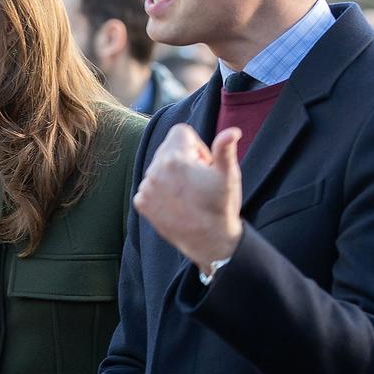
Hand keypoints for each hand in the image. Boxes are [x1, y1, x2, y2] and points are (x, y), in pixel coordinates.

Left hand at [133, 125, 242, 271]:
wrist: (210, 242)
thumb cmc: (221, 206)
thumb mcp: (228, 175)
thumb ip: (225, 149)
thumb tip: (232, 131)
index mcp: (175, 158)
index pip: (180, 132)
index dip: (196, 145)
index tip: (204, 164)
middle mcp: (155, 170)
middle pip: (168, 149)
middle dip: (184, 159)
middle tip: (199, 181)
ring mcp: (146, 188)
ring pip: (158, 168)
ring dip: (171, 175)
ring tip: (188, 194)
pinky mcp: (141, 203)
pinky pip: (149, 187)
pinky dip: (160, 192)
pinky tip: (177, 203)